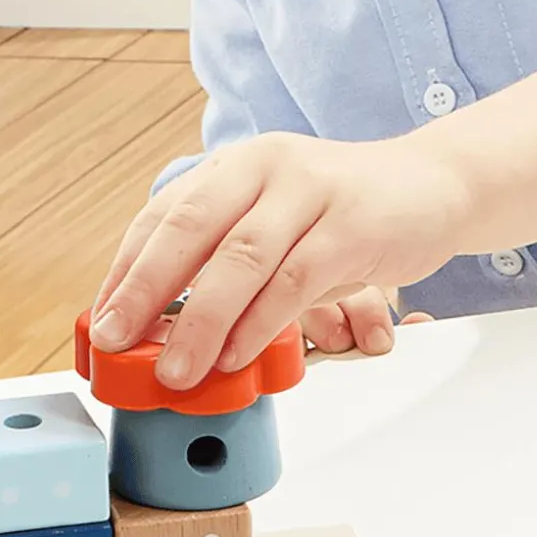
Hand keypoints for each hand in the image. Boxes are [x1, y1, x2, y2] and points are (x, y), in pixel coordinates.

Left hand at [89, 131, 467, 389]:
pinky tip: (238, 355)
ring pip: (239, 258)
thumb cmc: (347, 212)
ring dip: (200, 321)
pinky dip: (260, 323)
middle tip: (115, 342)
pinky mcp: (351, 224)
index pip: (163, 214)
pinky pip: (294, 280)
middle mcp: (266, 166)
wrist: (436, 183)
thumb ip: (230, 263)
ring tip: (176, 370)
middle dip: (144, 291)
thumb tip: (166, 329)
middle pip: (189, 228)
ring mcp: (310, 191)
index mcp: (238, 166)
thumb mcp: (278, 223)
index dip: (125, 270)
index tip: (101, 322)